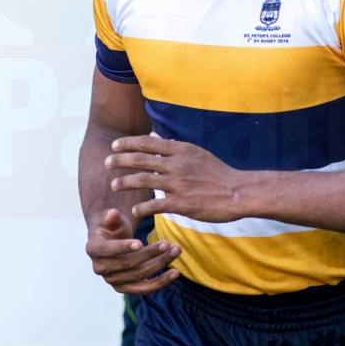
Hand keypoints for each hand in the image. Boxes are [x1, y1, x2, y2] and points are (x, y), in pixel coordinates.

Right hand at [85, 209, 179, 294]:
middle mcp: (100, 268)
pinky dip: (160, 282)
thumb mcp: (111, 219)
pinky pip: (144, 288)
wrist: (112, 242)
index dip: (123, 247)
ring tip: (175, 251)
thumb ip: (111, 216)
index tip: (140, 242)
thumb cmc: (112, 227)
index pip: (107, 250)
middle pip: (127, 264)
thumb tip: (112, 213)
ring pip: (138, 275)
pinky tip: (175, 273)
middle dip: (149, 254)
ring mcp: (112, 280)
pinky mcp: (125, 287)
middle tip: (167, 243)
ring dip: (159, 265)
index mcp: (93, 248)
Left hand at [107, 135, 247, 223]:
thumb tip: (155, 135)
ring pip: (144, 180)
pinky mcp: (182, 204)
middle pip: (141, 160)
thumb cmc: (218, 173)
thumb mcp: (197, 153)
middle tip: (106, 163)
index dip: (128, 143)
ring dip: (125, 182)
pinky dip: (142, 207)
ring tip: (114, 185)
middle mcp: (177, 165)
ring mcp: (179, 184)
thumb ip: (174, 146)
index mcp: (181, 150)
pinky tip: (135, 210)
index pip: (148, 142)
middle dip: (120, 160)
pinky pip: (155, 205)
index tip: (114, 145)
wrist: (238, 192)